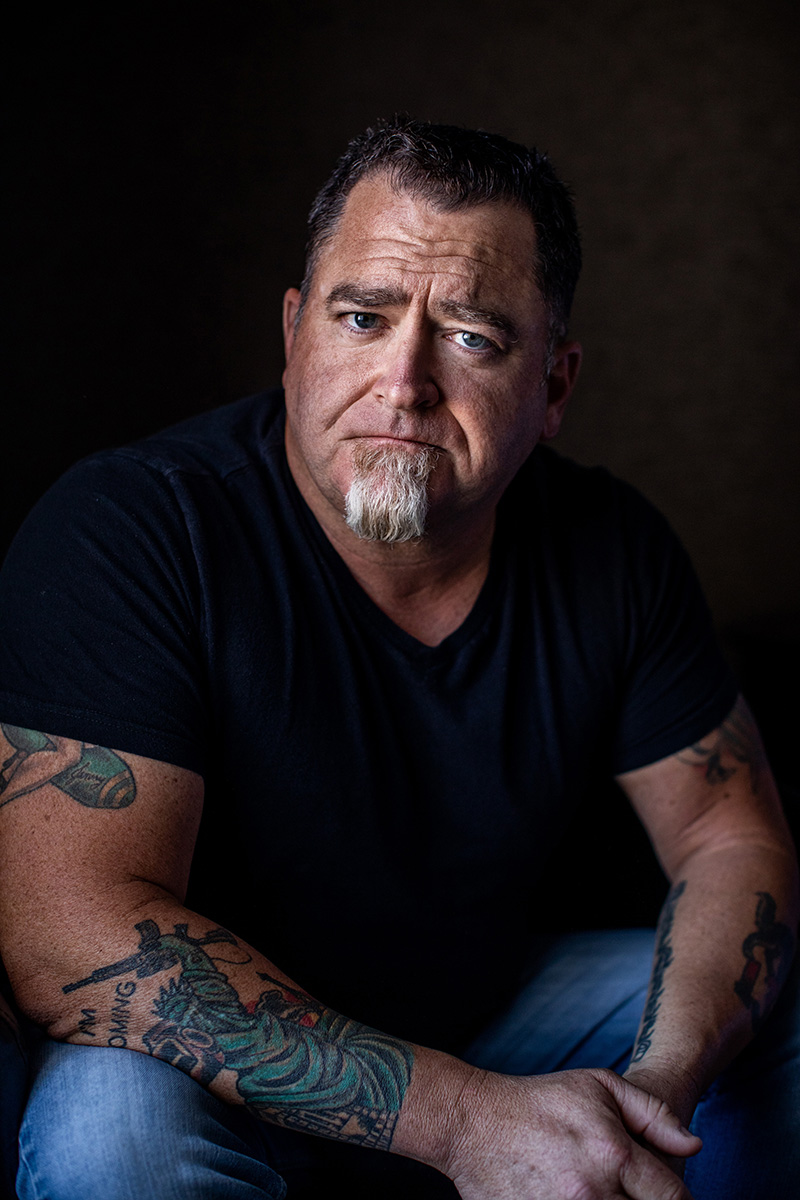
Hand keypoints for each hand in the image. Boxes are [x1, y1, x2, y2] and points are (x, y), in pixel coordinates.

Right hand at [442, 1067, 701, 1198]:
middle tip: (632, 1193)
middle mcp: (593, 1192)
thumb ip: (653, 1114)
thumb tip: (694, 1145)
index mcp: (614, 1153)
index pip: (674, 1198)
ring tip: (601, 1193)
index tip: (667, 1196)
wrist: (472, 1122)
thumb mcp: (599, 1086)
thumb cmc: (539, 1101)